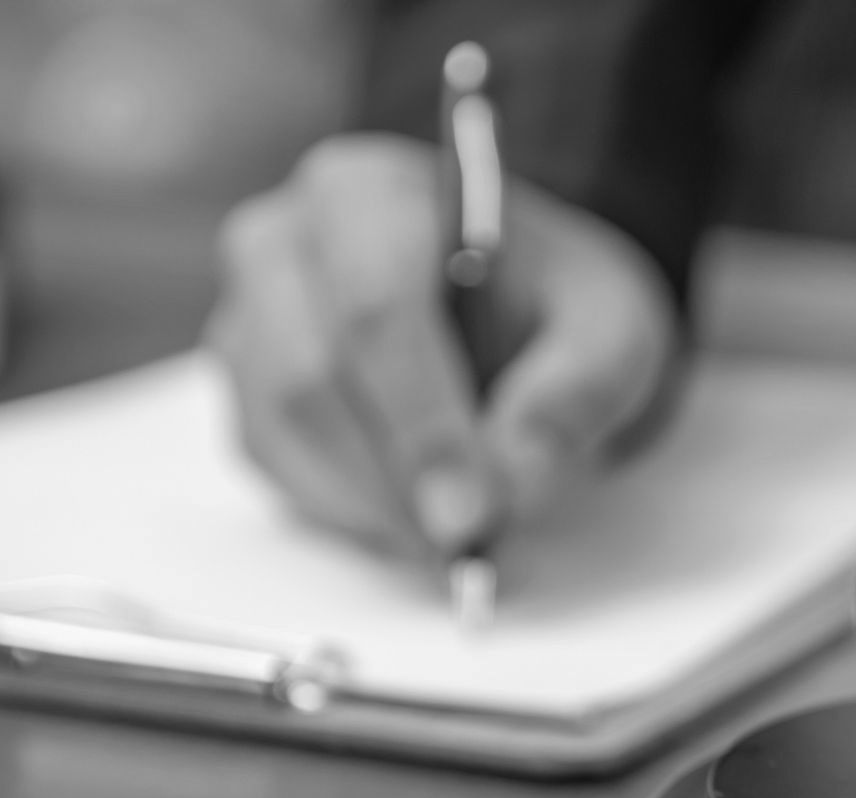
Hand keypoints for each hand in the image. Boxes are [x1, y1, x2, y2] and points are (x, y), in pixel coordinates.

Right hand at [205, 133, 677, 554]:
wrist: (519, 308)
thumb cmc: (561, 306)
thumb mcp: (613, 334)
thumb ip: (574, 396)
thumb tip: (512, 477)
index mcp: (373, 195)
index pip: (378, 309)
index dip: (423, 425)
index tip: (472, 512)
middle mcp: (284, 241)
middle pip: (309, 375)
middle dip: (393, 479)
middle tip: (466, 544)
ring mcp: (248, 313)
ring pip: (278, 429)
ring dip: (368, 503)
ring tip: (451, 534)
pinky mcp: (242, 384)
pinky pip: (271, 462)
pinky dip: (342, 507)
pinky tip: (409, 514)